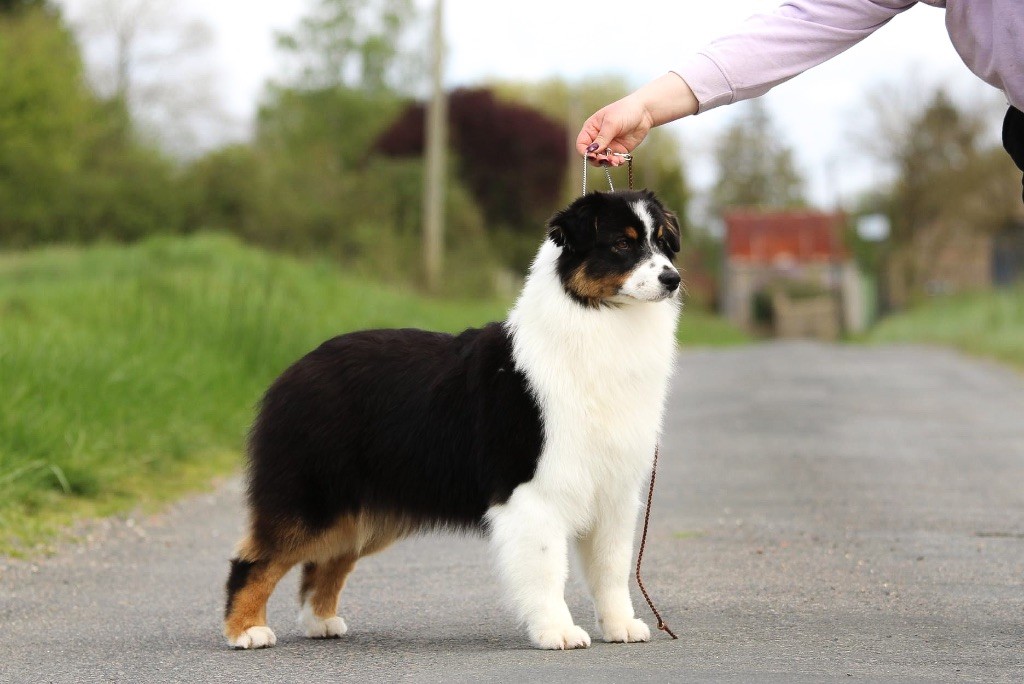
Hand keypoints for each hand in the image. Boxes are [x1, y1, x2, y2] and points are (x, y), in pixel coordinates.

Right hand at [576, 73, 699, 165]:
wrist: (645, 112)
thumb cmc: (625, 111)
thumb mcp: (612, 123)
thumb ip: (602, 138)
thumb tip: (591, 151)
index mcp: (591, 129)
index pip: (582, 144)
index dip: (585, 152)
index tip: (592, 156)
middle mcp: (598, 138)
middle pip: (591, 155)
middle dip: (597, 159)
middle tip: (606, 160)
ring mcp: (608, 145)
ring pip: (602, 160)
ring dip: (608, 162)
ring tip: (616, 161)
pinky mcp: (619, 150)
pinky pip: (614, 160)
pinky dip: (616, 162)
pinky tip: (621, 160)